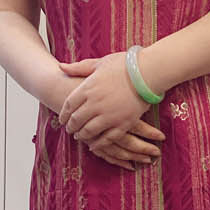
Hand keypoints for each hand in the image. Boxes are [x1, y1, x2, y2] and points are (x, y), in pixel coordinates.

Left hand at [54, 55, 164, 171]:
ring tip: (80, 137)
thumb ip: (79, 67)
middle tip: (69, 130)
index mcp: (88, 88)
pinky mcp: (123, 124)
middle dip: (71, 127)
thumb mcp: (99, 63)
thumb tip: (60, 67)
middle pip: (76, 120)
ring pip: (89, 131)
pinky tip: (94, 145)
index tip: (62, 119)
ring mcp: (109, 115)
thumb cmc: (124, 65)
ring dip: (82, 136)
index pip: (69, 106)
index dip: (64, 114)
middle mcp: (95, 104)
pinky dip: (98, 144)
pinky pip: (107, 138)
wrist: (148, 72)